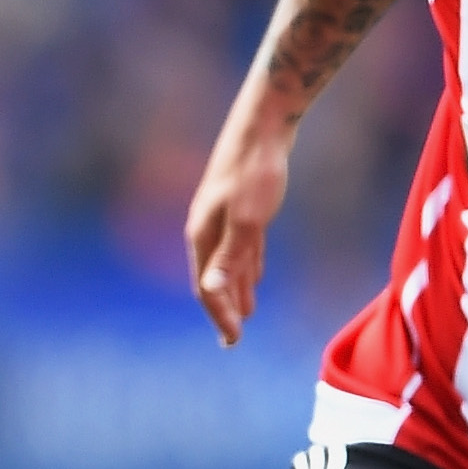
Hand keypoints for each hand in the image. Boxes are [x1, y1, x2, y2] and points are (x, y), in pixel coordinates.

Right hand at [186, 123, 291, 348]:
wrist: (264, 126)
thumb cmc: (256, 172)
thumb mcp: (247, 219)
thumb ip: (230, 256)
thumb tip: (211, 291)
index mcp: (203, 236)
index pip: (207, 288)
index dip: (219, 317)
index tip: (232, 342)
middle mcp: (207, 230)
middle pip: (214, 279)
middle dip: (223, 310)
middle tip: (232, 340)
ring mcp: (222, 218)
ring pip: (228, 264)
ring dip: (236, 291)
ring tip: (245, 315)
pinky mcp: (240, 207)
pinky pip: (240, 248)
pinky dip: (246, 267)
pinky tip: (255, 274)